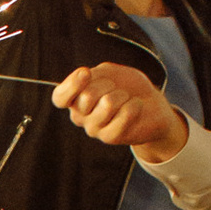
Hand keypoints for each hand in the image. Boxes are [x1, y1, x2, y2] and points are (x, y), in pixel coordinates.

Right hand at [55, 60, 188, 155]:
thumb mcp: (108, 72)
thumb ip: (94, 74)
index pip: (60, 97)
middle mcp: (79, 116)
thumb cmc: (127, 86)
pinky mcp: (110, 137)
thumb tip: (84, 77)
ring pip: (107, 104)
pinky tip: (136, 107)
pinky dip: (134, 105)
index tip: (86, 72)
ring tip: (126, 99)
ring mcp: (93, 128)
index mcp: (74, 99)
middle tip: (116, 88)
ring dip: (122, 95)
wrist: (150, 104)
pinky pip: (123, 116)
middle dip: (107, 85)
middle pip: (87, 96)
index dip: (71, 84)